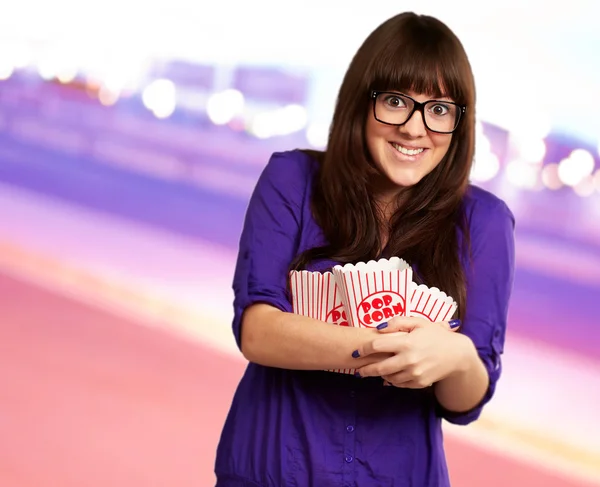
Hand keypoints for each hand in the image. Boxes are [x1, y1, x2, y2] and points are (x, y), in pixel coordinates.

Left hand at [353, 316, 468, 387]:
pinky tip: (391, 375)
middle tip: (358, 370)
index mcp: (406, 342)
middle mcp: (409, 359)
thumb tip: (378, 328)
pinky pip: (400, 383)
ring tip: (375, 371)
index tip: (356, 352)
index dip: (363, 349)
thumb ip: (397, 322)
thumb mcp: (418, 322)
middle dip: (366, 370)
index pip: (377, 346)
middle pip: (379, 367)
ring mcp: (414, 373)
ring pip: (389, 377)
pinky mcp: (419, 383)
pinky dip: (393, 380)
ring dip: (380, 374)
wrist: (457, 355)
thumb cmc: (436, 335)